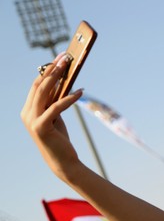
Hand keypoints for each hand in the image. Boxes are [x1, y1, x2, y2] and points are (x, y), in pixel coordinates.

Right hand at [20, 53, 84, 180]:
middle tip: (64, 58)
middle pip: (39, 86)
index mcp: (28, 110)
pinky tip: (80, 92)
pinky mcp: (41, 127)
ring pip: (44, 93)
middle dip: (52, 70)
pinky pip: (56, 107)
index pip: (36, 86)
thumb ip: (54, 102)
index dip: (47, 71)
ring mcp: (32, 121)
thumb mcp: (55, 117)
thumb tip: (63, 83)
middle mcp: (26, 113)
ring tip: (69, 67)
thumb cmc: (59, 139)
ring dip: (57, 78)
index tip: (59, 59)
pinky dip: (68, 98)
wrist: (63, 162)